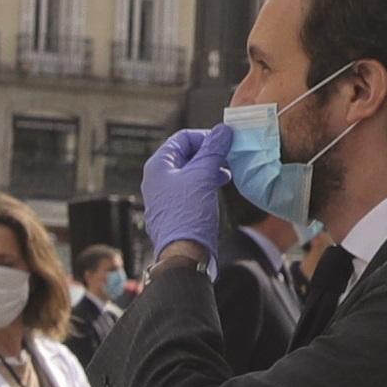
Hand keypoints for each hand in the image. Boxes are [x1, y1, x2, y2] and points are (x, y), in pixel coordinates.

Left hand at [139, 124, 233, 261]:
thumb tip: (223, 132)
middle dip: (209, 153)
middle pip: (186, 154)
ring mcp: (165, 196)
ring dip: (210, 168)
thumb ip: (213, 150)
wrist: (184, 254)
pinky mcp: (176, 210)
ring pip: (191, 172)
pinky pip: (192, 188)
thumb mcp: (203, 175)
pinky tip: (219, 187)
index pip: (182, 138)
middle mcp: (158, 179)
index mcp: (158, 166)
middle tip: (228, 156)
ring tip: (227, 171)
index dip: (205, 136)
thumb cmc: (187, 216)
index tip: (224, 141)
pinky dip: (206, 183)